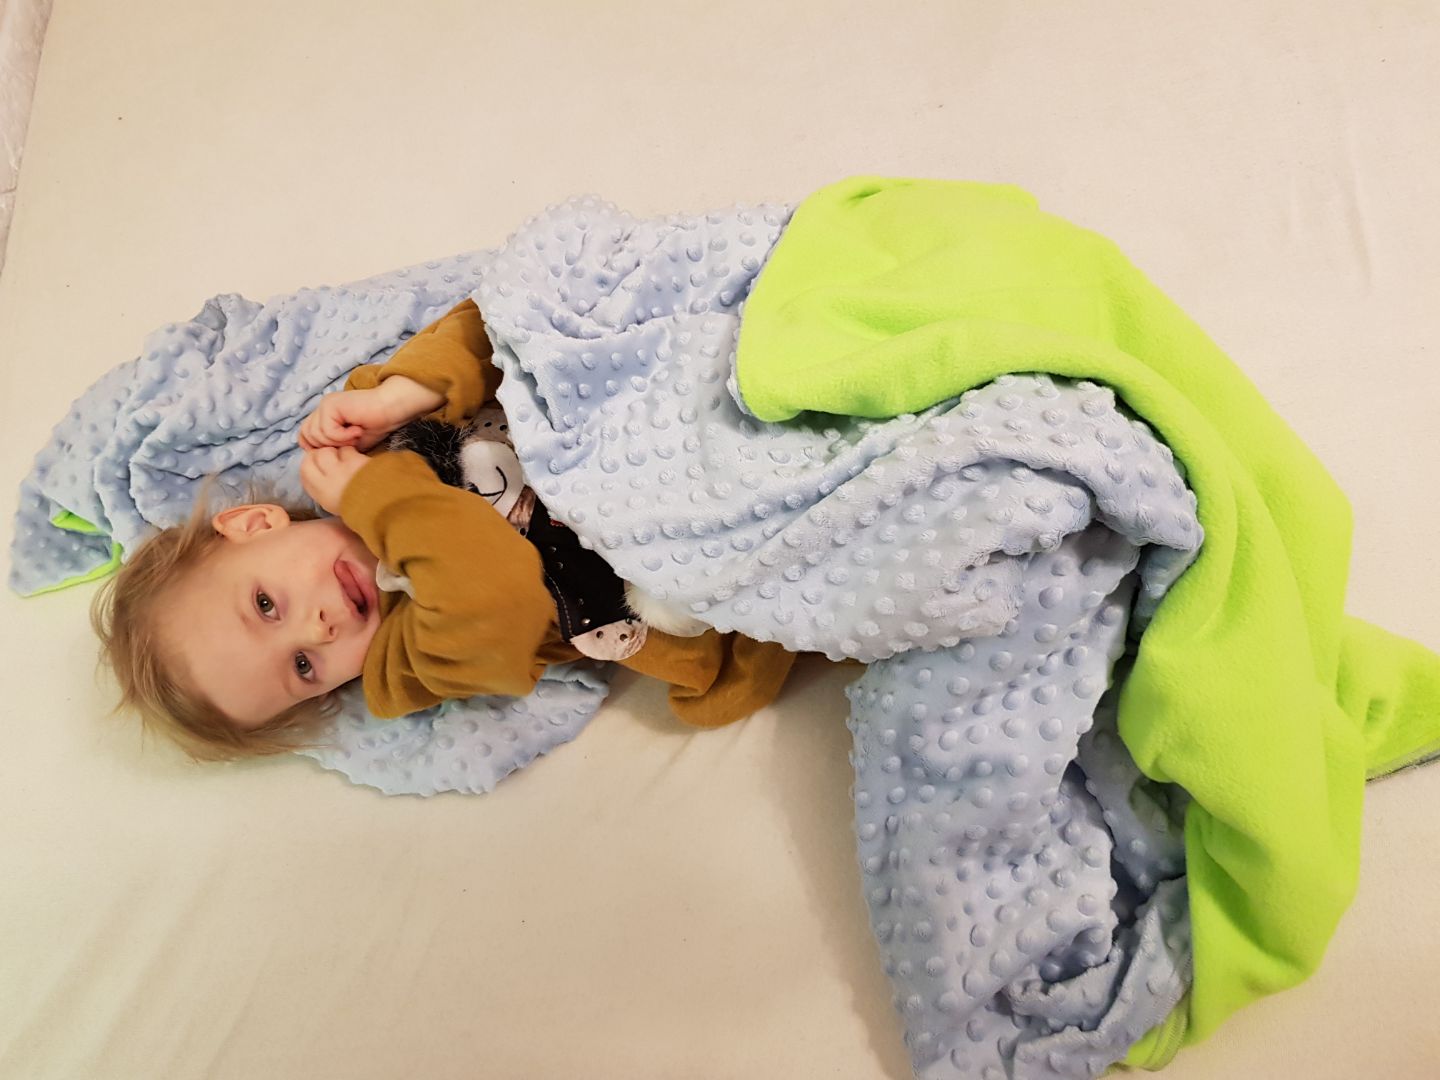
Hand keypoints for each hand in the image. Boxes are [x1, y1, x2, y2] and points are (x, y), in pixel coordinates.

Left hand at [297, 377, 444, 451]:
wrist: (391, 410)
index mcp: (325, 415)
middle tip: (350, 442)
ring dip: (337, 441)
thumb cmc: (376, 426)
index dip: (317, 447)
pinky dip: (342, 436)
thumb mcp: (350, 442)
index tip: (339, 450)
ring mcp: (325, 404)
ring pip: (316, 434)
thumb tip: (319, 459)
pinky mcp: (330, 404)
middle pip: (307, 435)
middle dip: (328, 446)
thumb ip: (333, 446)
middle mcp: (322, 408)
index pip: (305, 435)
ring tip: (355, 436)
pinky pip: (327, 430)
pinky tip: (357, 430)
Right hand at [300, 445, 370, 515]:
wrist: (385, 506)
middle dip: (321, 454)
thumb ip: (321, 488)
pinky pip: (347, 450)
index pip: (304, 470)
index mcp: (322, 495)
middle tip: (333, 458)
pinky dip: (352, 452)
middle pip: (313, 457)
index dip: (310, 462)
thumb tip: (315, 469)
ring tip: (347, 460)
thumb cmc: (360, 506)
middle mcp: (328, 482)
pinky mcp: (355, 462)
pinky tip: (358, 460)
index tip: (318, 463)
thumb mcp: (334, 504)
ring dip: (336, 452)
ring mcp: (341, 471)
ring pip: (328, 451)